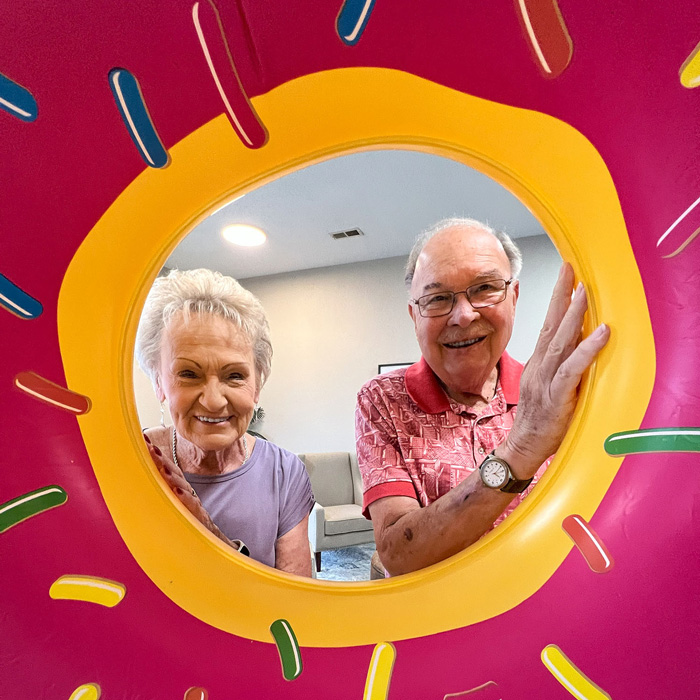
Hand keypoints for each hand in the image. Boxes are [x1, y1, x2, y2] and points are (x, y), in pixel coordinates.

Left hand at [143, 436, 216, 533]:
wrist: (207, 534)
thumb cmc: (185, 515)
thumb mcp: (170, 500)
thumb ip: (159, 487)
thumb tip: (136, 478)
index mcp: (176, 485)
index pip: (165, 466)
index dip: (156, 453)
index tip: (144, 440)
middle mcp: (184, 490)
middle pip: (173, 471)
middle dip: (161, 458)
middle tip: (150, 447)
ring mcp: (190, 501)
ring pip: (182, 485)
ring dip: (172, 476)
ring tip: (163, 468)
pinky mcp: (196, 515)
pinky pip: (191, 505)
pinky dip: (184, 498)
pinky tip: (177, 492)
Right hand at [503, 263, 609, 475]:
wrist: (521, 448)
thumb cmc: (538, 422)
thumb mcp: (547, 389)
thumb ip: (559, 369)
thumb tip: (578, 350)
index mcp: (538, 365)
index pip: (548, 326)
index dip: (557, 301)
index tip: (566, 277)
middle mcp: (540, 368)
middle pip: (551, 326)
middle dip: (561, 295)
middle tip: (571, 271)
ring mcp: (546, 381)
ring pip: (560, 342)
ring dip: (573, 315)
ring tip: (584, 292)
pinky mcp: (556, 397)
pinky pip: (572, 369)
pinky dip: (587, 349)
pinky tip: (600, 334)